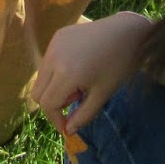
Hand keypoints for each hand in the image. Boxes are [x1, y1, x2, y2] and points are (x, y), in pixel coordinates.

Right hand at [33, 12, 153, 134]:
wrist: (126, 32)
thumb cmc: (119, 65)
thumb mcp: (102, 95)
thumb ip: (83, 116)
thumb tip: (67, 131)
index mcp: (66, 73)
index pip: (48, 104)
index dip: (56, 119)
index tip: (68, 125)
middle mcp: (54, 57)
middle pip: (37, 92)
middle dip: (53, 103)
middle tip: (77, 99)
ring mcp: (54, 44)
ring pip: (40, 77)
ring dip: (54, 87)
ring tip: (78, 82)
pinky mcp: (57, 36)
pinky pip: (48, 61)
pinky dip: (56, 72)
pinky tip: (77, 67)